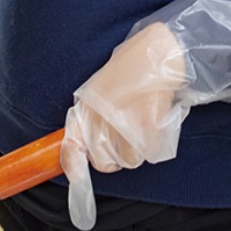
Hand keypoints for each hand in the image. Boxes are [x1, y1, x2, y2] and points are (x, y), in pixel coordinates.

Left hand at [61, 22, 187, 229]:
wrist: (158, 52)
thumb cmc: (130, 69)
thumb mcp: (100, 89)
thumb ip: (91, 117)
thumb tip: (85, 150)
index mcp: (86, 106)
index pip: (72, 144)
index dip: (73, 166)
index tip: (77, 178)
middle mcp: (101, 116)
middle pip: (104, 162)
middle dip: (115, 158)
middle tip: (125, 141)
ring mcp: (123, 122)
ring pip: (128, 161)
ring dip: (136, 151)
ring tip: (142, 128)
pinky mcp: (147, 125)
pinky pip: (148, 152)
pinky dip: (153, 144)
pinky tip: (155, 125)